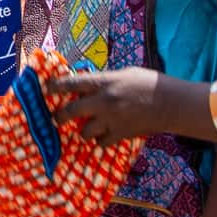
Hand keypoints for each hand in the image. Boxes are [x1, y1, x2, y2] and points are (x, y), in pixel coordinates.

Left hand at [48, 68, 163, 143]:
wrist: (171, 103)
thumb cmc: (149, 83)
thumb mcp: (124, 74)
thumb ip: (105, 81)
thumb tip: (88, 86)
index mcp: (104, 82)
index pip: (71, 83)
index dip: (54, 87)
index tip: (45, 89)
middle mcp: (103, 102)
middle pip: (70, 111)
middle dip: (59, 116)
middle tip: (57, 118)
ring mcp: (111, 120)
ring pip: (84, 132)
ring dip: (83, 130)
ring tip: (86, 128)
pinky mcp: (119, 134)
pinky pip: (101, 142)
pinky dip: (101, 140)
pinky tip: (104, 135)